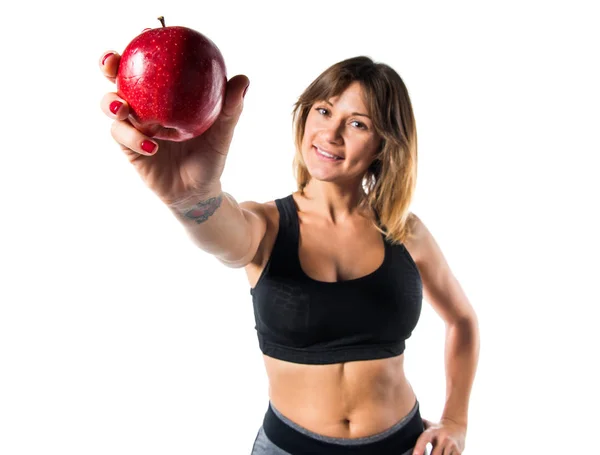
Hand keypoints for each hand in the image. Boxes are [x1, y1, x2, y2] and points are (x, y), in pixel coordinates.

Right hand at [98, 50, 249, 205]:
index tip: (148, 31)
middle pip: (118, 78)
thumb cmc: (211, 157)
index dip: (144, 46)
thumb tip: (242, 79)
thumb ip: (230, 108)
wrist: (198, 191)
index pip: (150, 65)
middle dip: (110, 64)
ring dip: (111, 102)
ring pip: (111, 105)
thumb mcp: (223, 133)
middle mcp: (145, 105)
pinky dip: (133, 138)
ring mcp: (134, 125)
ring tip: (122, 108)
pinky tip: (151, 145)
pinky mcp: (128, 146)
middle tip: (112, 61)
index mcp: (165, 95)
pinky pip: (121, 135)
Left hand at [413, 418, 465, 454]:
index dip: (419, 447)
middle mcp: (442, 438)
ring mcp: (451, 445)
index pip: (424, 439)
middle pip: (435, 454)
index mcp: (433, 431)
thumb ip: (417, 424)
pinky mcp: (459, 451)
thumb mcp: (428, 425)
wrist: (456, 425)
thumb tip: (400, 420)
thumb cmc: (437, 427)